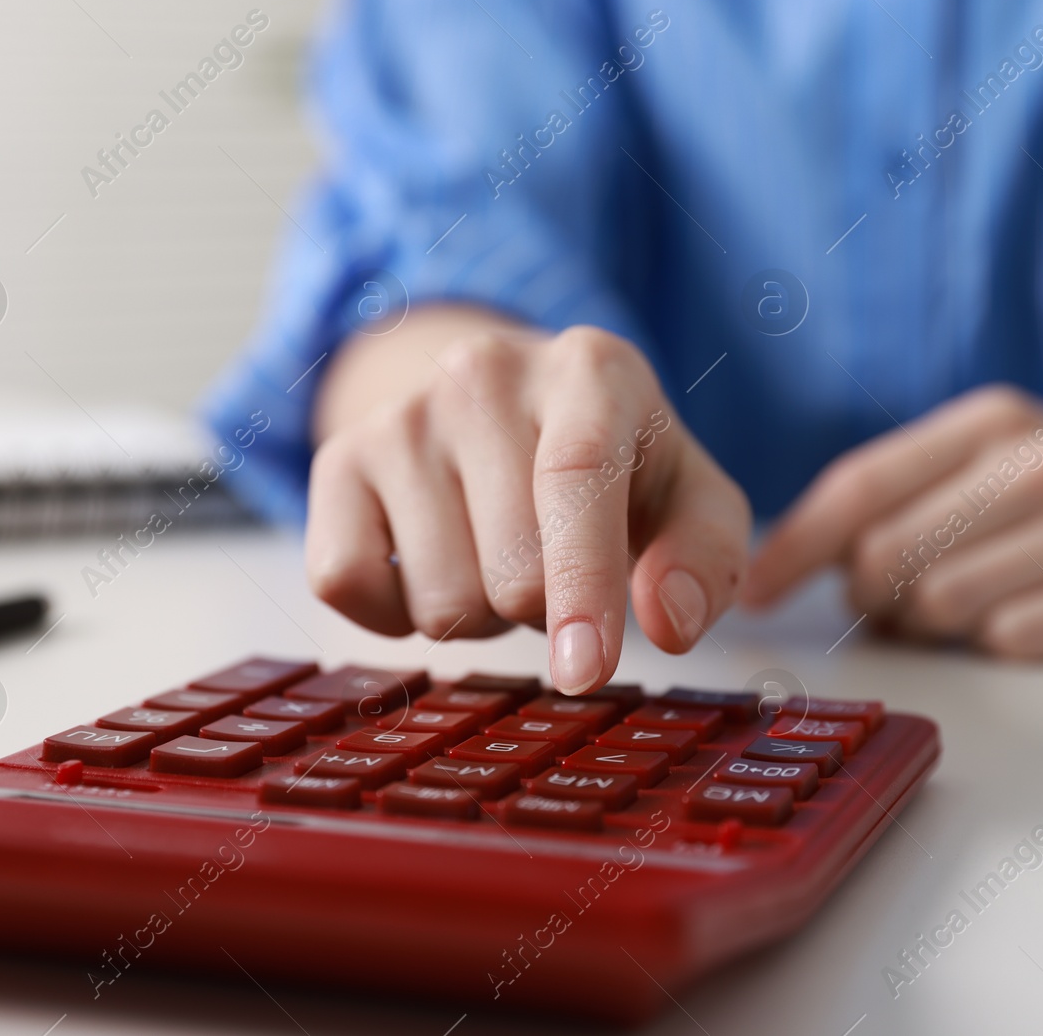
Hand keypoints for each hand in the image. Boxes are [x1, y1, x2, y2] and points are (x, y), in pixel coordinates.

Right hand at [307, 316, 749, 692]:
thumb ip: (705, 559)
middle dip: (544, 611)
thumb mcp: (690, 497)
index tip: (587, 673)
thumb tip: (668, 624)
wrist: (508, 407)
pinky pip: (347, 586)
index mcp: (590, 369)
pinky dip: (394, 617)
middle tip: (556, 568)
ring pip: (438, 599)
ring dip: (479, 616)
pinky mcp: (337, 460)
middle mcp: (484, 373)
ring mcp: (401, 415)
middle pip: (512, 571)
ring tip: (496, 556)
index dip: (582, 585)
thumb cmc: (617, 468)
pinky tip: (431, 566)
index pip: (575, 477)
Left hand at [740, 385, 1042, 657]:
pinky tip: (1028, 617)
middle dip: (869, 597)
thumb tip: (791, 562)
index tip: (753, 592)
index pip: (859, 484)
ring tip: (965, 607)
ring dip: (932, 625)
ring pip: (942, 604)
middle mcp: (1039, 461)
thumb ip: (902, 494)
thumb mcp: (994, 457)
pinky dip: (1000, 642)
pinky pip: (1011, 640)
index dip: (794, 546)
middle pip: (887, 556)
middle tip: (891, 604)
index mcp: (990, 421)